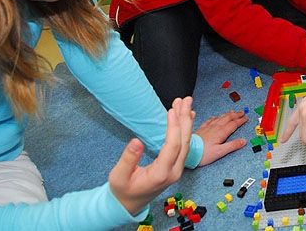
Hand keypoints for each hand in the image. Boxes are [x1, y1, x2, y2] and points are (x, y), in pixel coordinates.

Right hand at [109, 97, 194, 215]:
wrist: (129, 204)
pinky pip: (185, 146)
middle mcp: (174, 171)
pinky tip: (187, 118)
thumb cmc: (122, 190)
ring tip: (186, 104)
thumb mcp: (118, 176)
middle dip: (185, 119)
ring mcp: (177, 169)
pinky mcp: (176, 166)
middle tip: (185, 100)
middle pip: (184, 141)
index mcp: (161, 173)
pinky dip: (186, 130)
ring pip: (187, 142)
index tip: (172, 110)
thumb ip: (128, 159)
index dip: (174, 127)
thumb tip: (136, 141)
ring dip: (186, 122)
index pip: (173, 146)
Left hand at [196, 110, 248, 165]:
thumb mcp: (220, 152)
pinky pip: (210, 120)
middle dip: (236, 114)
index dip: (241, 120)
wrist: (188, 152)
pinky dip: (215, 117)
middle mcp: (215, 127)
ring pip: (220, 117)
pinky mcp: (202, 129)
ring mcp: (208, 127)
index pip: (233, 124)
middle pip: (228, 118)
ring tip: (232, 111)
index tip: (246, 118)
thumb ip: (232, 145)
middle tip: (242, 112)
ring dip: (228, 114)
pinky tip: (215, 116)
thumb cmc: (203, 154)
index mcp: (221, 132)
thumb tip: (243, 141)